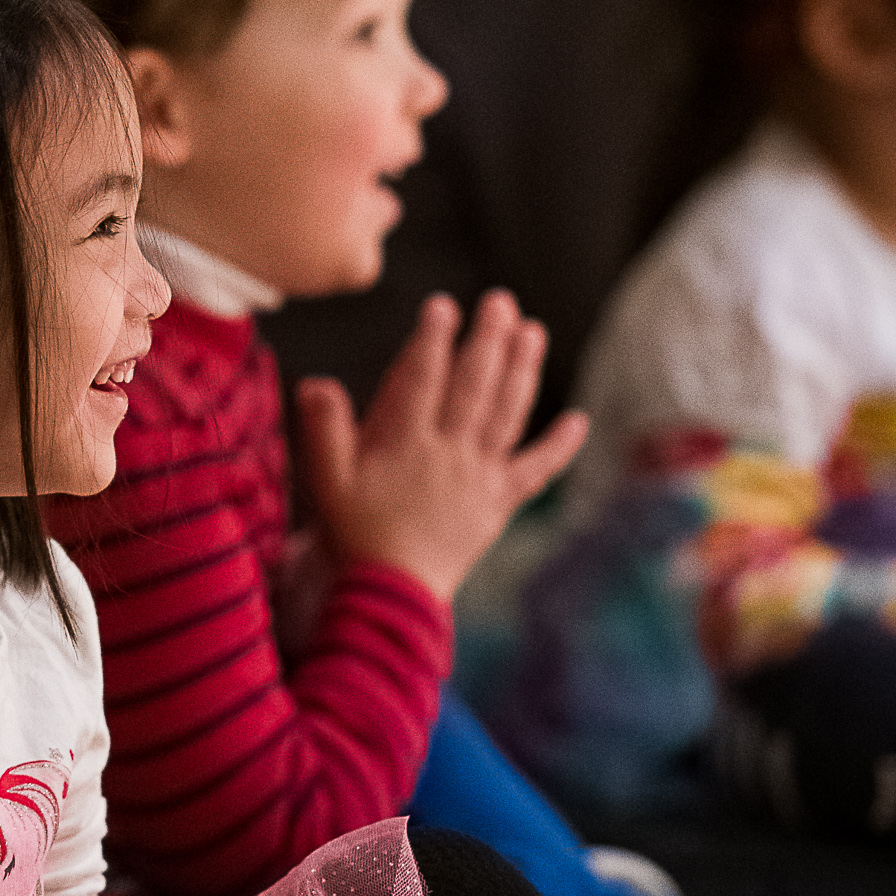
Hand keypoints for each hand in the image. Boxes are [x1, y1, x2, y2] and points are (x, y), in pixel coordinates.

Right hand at [294, 290, 588, 602]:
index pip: (422, 379)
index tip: (443, 307)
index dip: (433, 340)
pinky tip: (578, 422)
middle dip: (489, 339)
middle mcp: (449, 451)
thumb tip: (317, 384)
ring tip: (532, 333)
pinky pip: (535, 470)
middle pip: (475, 386)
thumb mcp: (328, 482)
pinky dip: (559, 446)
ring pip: (507, 414)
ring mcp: (479, 476)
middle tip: (501, 302)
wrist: (392, 593)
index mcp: (406, 442)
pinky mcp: (498, 503)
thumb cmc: (356, 537)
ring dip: (522, 371)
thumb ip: (324, 430)